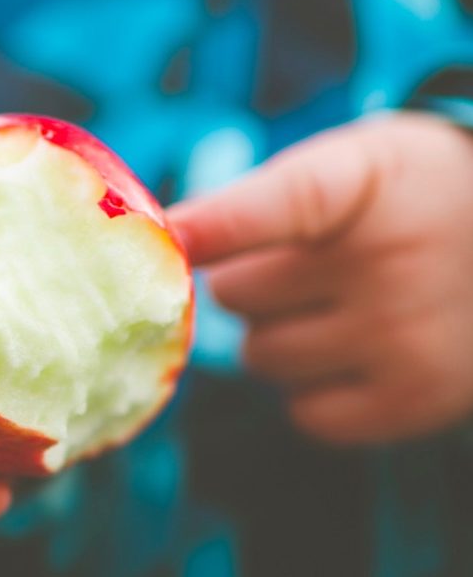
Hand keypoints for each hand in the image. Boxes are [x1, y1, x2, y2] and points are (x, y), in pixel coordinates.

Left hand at [169, 114, 472, 443]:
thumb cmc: (403, 197)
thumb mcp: (347, 163)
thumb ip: (253, 201)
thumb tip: (162, 245)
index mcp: (362, 183)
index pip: (282, 204)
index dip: (217, 223)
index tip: (171, 235)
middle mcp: (387, 261)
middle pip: (235, 294)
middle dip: (248, 282)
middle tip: (302, 265)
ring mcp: (404, 336)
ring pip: (260, 356)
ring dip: (274, 336)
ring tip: (332, 305)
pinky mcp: (414, 399)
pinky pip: (305, 413)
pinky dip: (310, 390)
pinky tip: (352, 352)